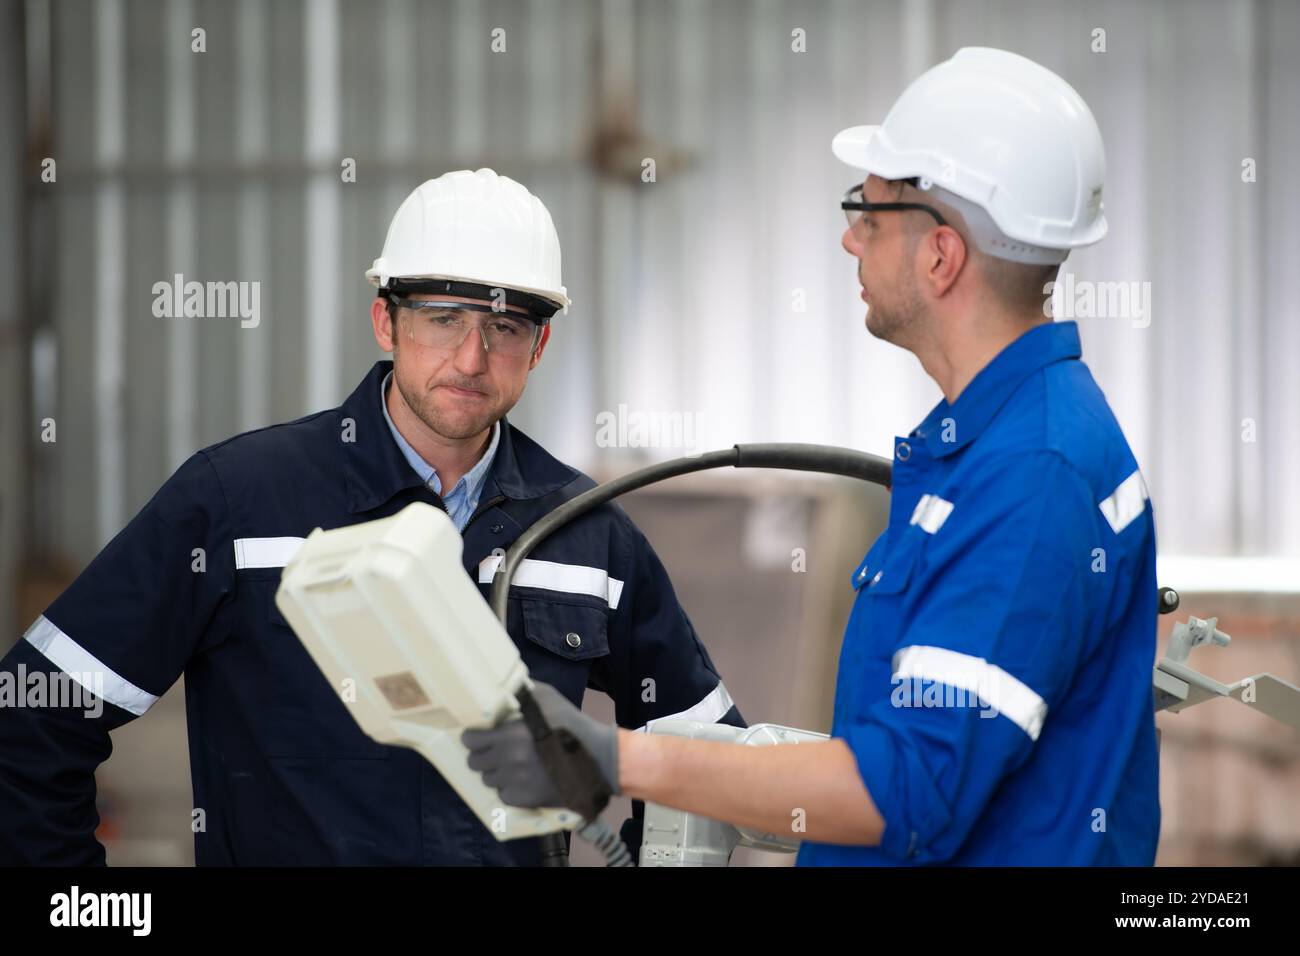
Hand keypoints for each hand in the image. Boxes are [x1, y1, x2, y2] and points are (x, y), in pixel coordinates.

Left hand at [461, 681, 619, 809]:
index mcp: (509, 735)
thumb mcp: (548, 698)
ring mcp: (516, 782)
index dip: (473, 737)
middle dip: (482, 755)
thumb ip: (522, 693)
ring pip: (488, 780)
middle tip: (496, 751)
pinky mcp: (526, 799)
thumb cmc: (571, 725)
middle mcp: (508, 760)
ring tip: (512, 765)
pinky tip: (522, 779)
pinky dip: (509, 788)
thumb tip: (504, 689)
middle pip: (475, 762)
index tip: (481, 736)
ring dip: (496, 772)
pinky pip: (503, 796)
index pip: (471, 740)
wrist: (598, 759)